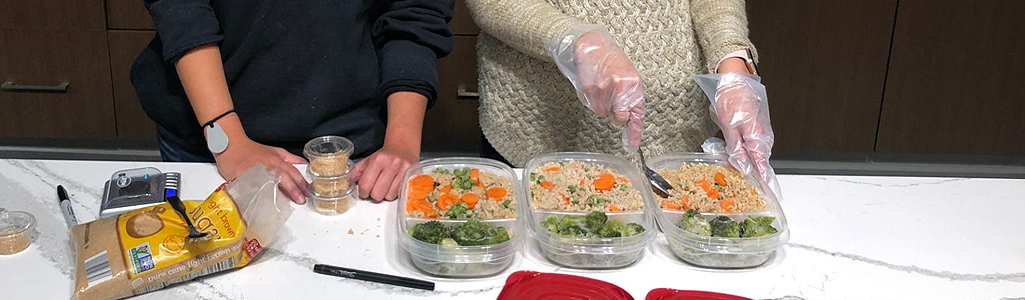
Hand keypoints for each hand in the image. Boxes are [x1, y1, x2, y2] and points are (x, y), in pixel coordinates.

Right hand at [214, 137, 308, 203]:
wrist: (230, 144)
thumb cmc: (252, 149)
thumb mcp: (274, 150)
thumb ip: (290, 158)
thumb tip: (304, 163)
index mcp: (276, 159)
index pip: (292, 171)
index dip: (301, 182)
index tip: (307, 191)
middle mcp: (267, 165)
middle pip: (283, 177)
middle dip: (293, 189)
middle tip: (301, 199)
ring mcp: (254, 171)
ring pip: (268, 182)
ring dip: (279, 194)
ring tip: (286, 204)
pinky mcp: (241, 176)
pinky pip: (251, 186)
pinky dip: (257, 194)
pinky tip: (263, 202)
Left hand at [350, 142, 418, 200]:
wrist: (403, 146)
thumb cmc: (385, 155)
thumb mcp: (369, 159)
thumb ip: (358, 170)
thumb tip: (350, 181)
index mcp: (378, 160)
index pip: (365, 185)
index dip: (362, 192)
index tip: (363, 192)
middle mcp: (392, 164)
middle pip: (377, 194)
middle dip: (373, 195)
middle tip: (374, 190)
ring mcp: (403, 171)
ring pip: (389, 196)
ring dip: (385, 195)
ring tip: (385, 186)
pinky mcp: (412, 176)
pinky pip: (399, 194)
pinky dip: (394, 193)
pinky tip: (392, 186)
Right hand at [548, 28, 644, 147]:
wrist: (591, 45)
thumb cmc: (610, 60)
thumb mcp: (628, 76)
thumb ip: (631, 97)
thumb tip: (630, 119)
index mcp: (634, 83)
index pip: (637, 113)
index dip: (635, 132)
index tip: (633, 145)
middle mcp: (621, 87)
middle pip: (619, 118)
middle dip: (616, 114)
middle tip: (613, 101)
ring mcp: (605, 89)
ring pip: (604, 113)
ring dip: (604, 106)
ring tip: (603, 88)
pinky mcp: (591, 90)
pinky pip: (594, 108)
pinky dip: (594, 102)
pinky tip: (595, 88)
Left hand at [708, 72, 780, 197]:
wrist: (736, 80)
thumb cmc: (732, 100)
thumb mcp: (729, 127)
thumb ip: (736, 149)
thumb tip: (743, 167)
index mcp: (758, 139)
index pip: (763, 167)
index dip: (765, 182)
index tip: (769, 195)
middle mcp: (763, 138)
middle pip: (758, 162)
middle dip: (750, 172)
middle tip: (738, 182)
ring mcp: (760, 133)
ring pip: (753, 154)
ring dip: (744, 160)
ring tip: (730, 164)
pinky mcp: (755, 129)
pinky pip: (751, 145)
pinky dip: (742, 150)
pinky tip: (731, 150)